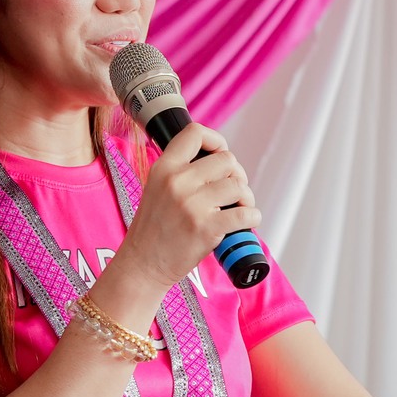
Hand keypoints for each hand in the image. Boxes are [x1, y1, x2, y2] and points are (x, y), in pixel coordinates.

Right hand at [113, 124, 259, 291]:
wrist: (143, 264)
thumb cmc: (154, 229)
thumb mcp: (157, 188)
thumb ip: (181, 172)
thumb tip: (218, 161)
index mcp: (164, 168)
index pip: (195, 133)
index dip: (216, 140)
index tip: (221, 154)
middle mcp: (177, 181)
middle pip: (227, 160)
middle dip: (237, 174)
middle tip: (233, 191)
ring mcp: (192, 204)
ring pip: (238, 186)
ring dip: (246, 198)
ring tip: (238, 209)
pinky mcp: (206, 227)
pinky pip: (245, 213)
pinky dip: (252, 218)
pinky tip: (245, 222)